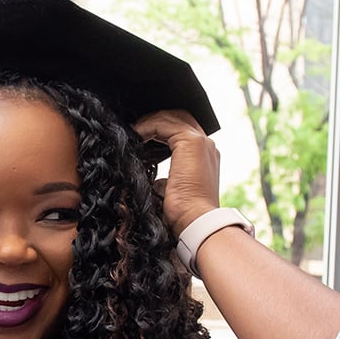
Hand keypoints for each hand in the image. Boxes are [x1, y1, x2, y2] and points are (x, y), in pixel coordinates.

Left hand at [134, 110, 221, 234]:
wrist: (195, 221)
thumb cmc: (183, 214)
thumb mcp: (171, 192)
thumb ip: (164, 182)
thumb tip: (154, 181)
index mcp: (205, 156)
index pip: (182, 131)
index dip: (161, 130)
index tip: (141, 137)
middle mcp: (206, 145)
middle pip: (179, 117)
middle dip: (156, 120)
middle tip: (135, 129)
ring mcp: (200, 141)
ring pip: (171, 117)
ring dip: (149, 122)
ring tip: (133, 131)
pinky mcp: (190, 142)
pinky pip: (164, 124)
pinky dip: (147, 126)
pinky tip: (136, 135)